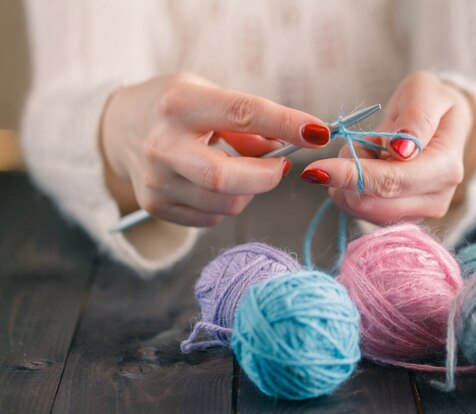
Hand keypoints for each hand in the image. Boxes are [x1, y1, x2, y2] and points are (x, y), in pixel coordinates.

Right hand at [99, 72, 330, 226]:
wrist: (118, 128)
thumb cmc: (174, 107)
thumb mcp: (208, 95)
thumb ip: (248, 124)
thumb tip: (286, 149)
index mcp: (180, 104)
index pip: (243, 114)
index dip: (286, 124)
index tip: (318, 132)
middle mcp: (162, 144)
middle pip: (226, 177)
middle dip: (266, 178)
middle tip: (280, 168)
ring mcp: (155, 180)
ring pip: (226, 203)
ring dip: (247, 191)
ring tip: (236, 168)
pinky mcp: (155, 206)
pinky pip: (212, 217)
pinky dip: (225, 203)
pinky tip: (212, 183)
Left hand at [300, 71, 475, 224]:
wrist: (442, 123)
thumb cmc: (432, 103)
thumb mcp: (426, 92)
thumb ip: (416, 118)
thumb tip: (401, 150)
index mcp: (445, 167)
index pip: (391, 181)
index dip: (351, 175)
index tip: (315, 167)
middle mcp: (435, 199)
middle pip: (372, 204)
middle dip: (347, 174)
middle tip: (351, 143)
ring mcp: (418, 213)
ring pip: (361, 210)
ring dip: (348, 180)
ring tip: (367, 150)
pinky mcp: (400, 219)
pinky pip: (360, 211)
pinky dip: (351, 188)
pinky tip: (366, 166)